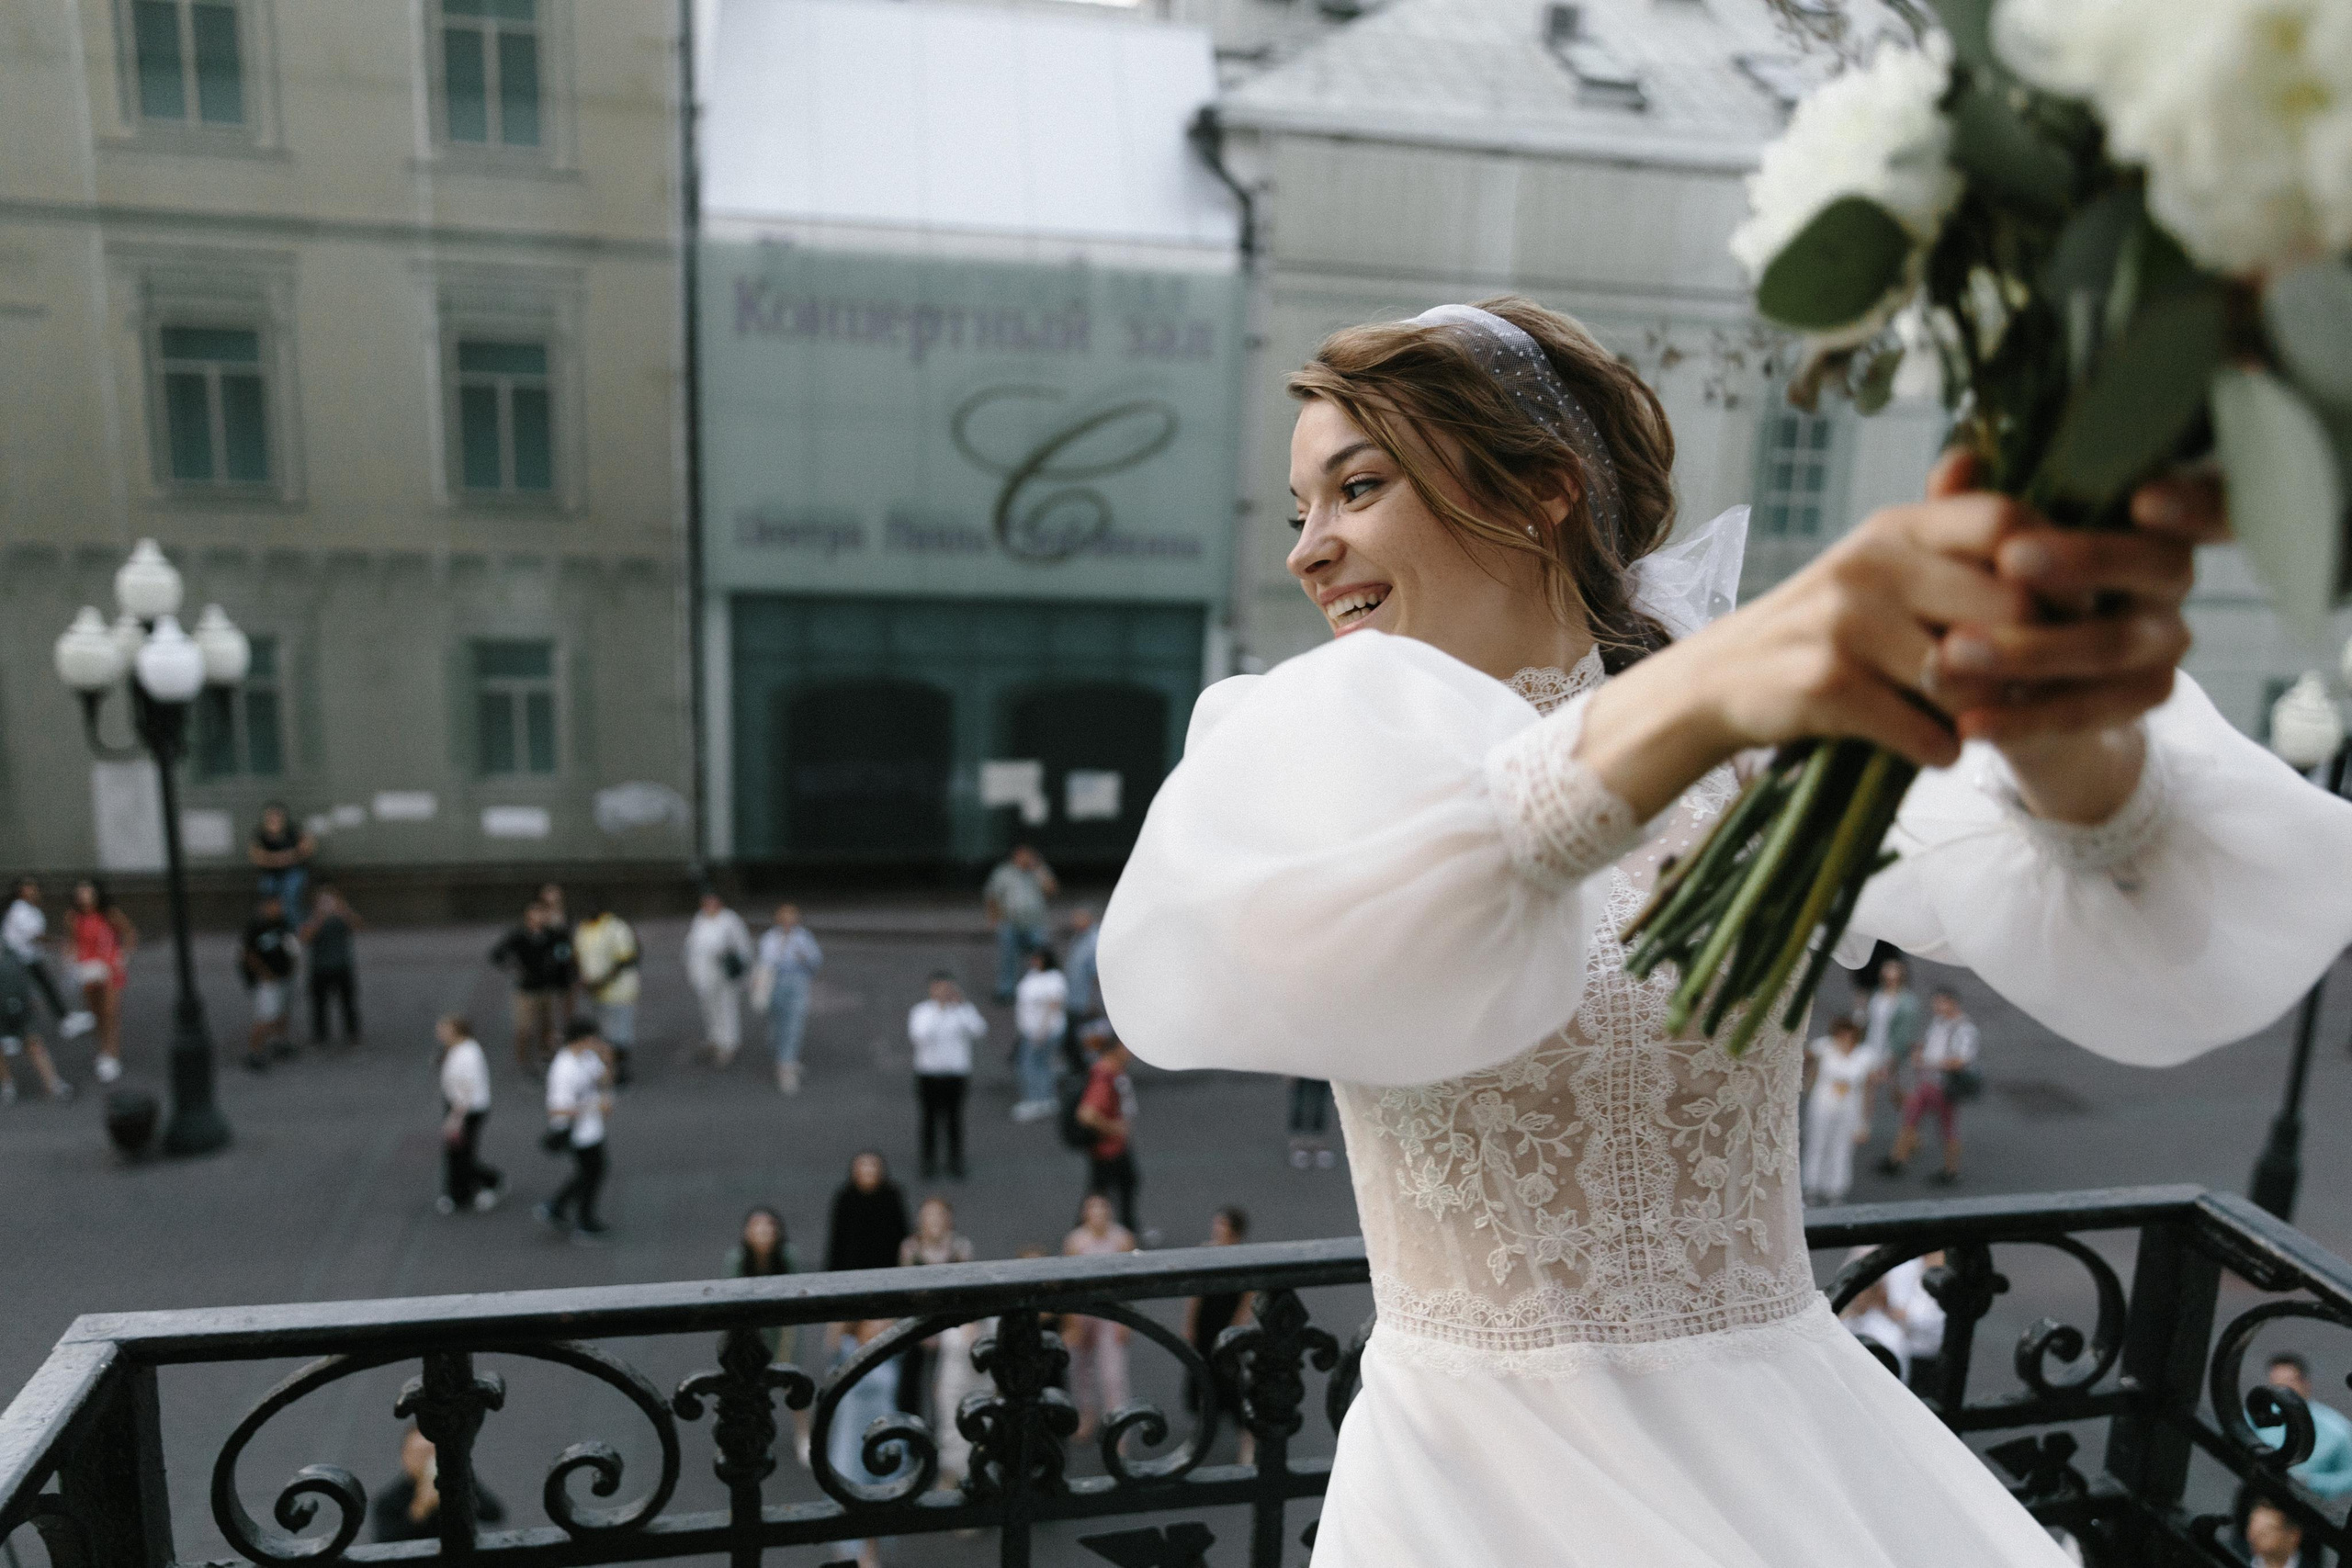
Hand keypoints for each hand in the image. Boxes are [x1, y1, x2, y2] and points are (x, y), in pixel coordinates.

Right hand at [1583, 477, 2033, 816]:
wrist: (1718, 680)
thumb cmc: (1823, 626)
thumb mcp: (1876, 564)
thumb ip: (1947, 536)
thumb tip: (2015, 492)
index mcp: (1895, 528)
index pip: (2006, 523)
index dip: (2057, 569)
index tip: (2068, 612)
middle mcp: (1871, 564)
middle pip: (2006, 604)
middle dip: (2031, 656)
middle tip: (2029, 685)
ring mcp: (1845, 622)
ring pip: (1969, 676)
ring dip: (1983, 710)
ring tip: (1973, 718)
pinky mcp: (1826, 684)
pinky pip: (1925, 729)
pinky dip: (1940, 749)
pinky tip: (1933, 748)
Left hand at [1931, 459, 2223, 821]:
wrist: (2025, 684)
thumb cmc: (2009, 583)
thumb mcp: (1988, 543)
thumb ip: (1977, 506)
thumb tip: (1954, 465)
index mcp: (2147, 518)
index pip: (2200, 501)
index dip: (2191, 502)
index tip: (2145, 499)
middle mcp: (2169, 574)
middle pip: (2153, 566)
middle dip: (2084, 560)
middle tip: (2010, 560)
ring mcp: (2165, 640)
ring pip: (2110, 645)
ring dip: (2031, 650)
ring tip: (1953, 651)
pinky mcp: (2144, 698)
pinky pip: (2086, 710)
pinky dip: (2021, 719)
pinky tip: (1967, 722)